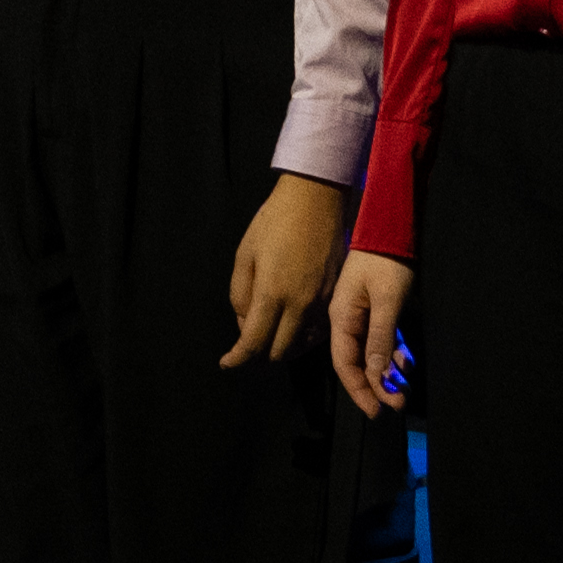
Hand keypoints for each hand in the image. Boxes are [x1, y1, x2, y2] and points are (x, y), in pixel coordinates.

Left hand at [221, 176, 351, 369]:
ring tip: (268, 338)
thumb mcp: (244, 255)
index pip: (253, 342)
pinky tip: (292, 327)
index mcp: (272, 293)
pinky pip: (319, 331)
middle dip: (259, 356)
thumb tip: (245, 323)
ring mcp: (321, 302)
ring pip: (301, 345)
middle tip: (247, 347)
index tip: (228, 363)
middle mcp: (300, 304)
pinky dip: (303, 338)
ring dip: (282, 348)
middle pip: (279, 351)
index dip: (238, 358)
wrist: (316, 200)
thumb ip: (240, 294)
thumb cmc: (274, 222)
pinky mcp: (334, 296)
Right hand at [327, 251, 414, 418]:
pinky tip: (406, 362)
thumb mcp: (386, 301)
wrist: (391, 226)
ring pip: (371, 354)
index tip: (376, 412)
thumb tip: (376, 374)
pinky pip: (381, 340)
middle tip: (397, 404)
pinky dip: (393, 354)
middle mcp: (347, 320)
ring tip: (404, 388)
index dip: (359, 390)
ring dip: (386, 373)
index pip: (345, 363)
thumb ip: (379, 338)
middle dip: (376, 386)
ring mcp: (361, 315)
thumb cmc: (387, 260)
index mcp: (342, 317)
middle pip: (357, 363)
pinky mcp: (376, 310)